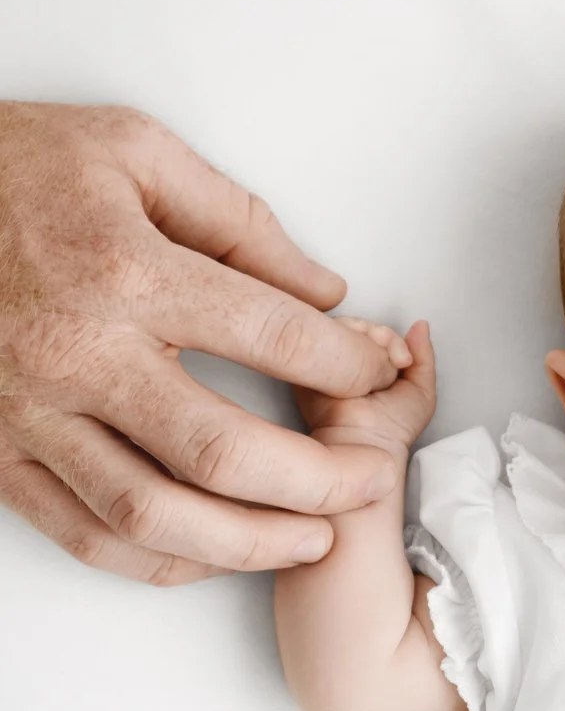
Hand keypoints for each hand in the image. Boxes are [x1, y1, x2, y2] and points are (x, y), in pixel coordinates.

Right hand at [0, 102, 400, 583]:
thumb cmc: (19, 167)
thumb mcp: (137, 152)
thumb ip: (241, 223)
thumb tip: (325, 289)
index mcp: (126, 270)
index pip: (272, 336)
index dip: (348, 363)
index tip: (382, 371)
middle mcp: (79, 354)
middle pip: (221, 451)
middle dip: (316, 481)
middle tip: (369, 484)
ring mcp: (32, 412)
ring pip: (150, 512)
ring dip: (245, 543)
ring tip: (311, 541)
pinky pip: (81, 531)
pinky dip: (156, 559)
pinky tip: (212, 556)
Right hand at [295, 319, 435, 457]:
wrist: (370, 443)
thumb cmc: (394, 429)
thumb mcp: (421, 390)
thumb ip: (423, 355)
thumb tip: (421, 325)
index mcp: (371, 366)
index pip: (379, 334)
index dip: (393, 340)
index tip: (404, 359)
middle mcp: (348, 361)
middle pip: (363, 327)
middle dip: (383, 337)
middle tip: (395, 361)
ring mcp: (328, 361)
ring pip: (347, 327)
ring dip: (369, 338)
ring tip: (380, 368)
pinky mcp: (310, 363)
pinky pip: (328, 334)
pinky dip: (349, 339)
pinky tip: (361, 363)